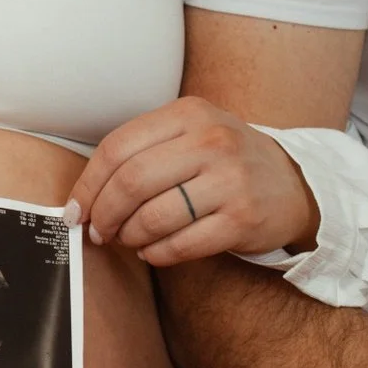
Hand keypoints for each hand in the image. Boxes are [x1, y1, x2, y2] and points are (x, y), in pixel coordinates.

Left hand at [64, 97, 319, 265]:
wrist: (292, 184)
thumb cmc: (224, 163)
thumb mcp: (189, 136)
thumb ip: (141, 153)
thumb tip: (83, 198)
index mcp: (188, 114)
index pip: (117, 148)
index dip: (88, 185)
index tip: (76, 211)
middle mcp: (211, 141)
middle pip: (131, 182)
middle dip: (104, 214)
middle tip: (99, 232)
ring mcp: (230, 180)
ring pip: (153, 217)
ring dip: (128, 236)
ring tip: (127, 240)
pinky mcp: (242, 219)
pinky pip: (181, 244)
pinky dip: (156, 253)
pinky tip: (153, 250)